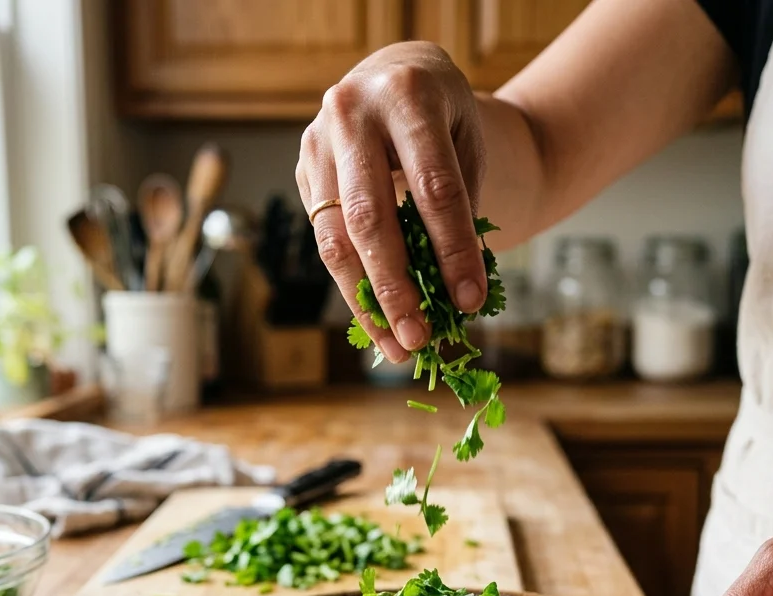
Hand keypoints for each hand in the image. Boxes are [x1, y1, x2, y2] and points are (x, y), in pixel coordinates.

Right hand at [296, 42, 487, 362]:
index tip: (470, 300)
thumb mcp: (467, 143)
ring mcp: (318, 141)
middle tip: (419, 338)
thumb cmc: (443, 116)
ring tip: (396, 345)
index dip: (453, 250)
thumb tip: (457, 294)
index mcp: (408, 95)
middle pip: (371, 217)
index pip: (433, 188)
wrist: (397, 73)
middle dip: (396, 287)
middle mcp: (353, 114)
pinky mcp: (302, 169)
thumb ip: (461, 204)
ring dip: (366, 301)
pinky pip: (325, 240)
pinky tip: (377, 320)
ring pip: (335, 238)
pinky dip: (353, 286)